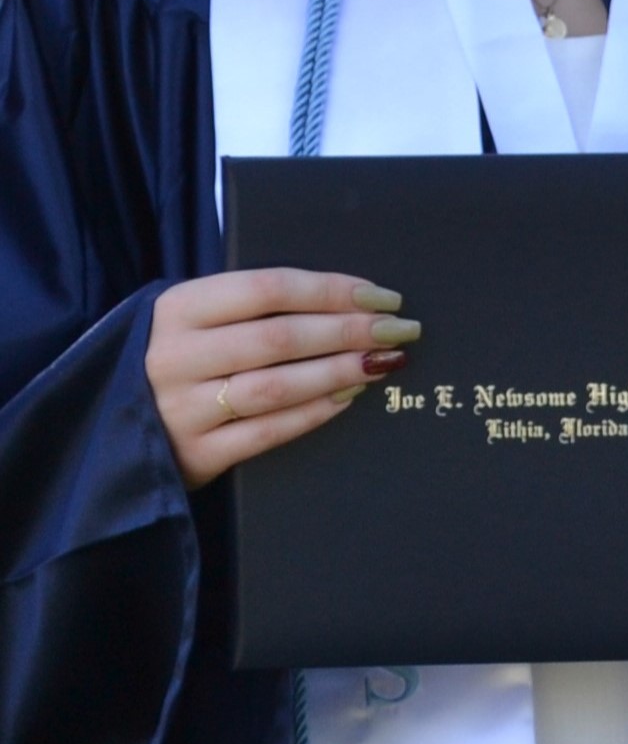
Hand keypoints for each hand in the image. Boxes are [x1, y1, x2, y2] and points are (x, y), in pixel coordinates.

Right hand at [145, 269, 419, 488]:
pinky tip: (348, 398)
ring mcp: (181, 409)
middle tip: (400, 330)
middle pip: (281, 337)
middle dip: (350, 331)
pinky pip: (268, 432)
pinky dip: (314, 413)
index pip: (270, 288)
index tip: (383, 297)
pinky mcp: (194, 455)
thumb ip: (257, 304)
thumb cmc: (180, 355)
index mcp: (180, 308)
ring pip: (277, 386)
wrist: (110, 424)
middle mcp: (175, 356)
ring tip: (383, 362)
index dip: (333, 290)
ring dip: (340, 372)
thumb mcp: (199, 316)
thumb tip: (352, 299)